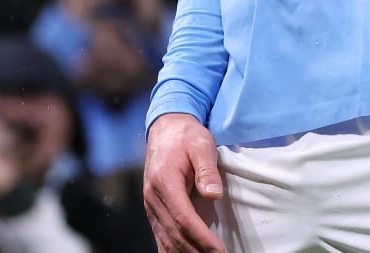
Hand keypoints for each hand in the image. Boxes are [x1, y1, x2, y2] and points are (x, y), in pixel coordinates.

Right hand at [143, 113, 224, 252]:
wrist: (166, 129)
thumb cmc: (187, 137)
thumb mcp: (202, 145)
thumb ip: (207, 170)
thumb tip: (213, 194)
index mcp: (165, 182)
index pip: (183, 218)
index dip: (201, 237)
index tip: (218, 250)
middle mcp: (153, 199)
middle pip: (174, 234)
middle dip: (196, 250)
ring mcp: (151, 207)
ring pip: (166, 239)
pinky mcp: (154, 211)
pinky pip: (162, 237)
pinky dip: (173, 250)